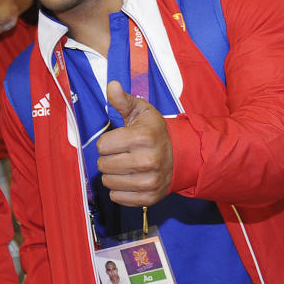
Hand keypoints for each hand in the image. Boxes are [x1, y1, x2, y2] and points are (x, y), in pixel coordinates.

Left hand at [97, 81, 172, 206]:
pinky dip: (119, 190)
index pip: (103, 145)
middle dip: (108, 158)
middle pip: (103, 165)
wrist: (180, 156)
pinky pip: (118, 197)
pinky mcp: (150, 197)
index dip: (107, 142)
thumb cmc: (153, 131)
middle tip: (122, 154)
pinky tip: (129, 179)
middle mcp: (149, 160)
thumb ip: (123, 100)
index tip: (119, 140)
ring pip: (109, 182)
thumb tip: (112, 85)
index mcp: (144, 137)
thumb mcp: (141, 111)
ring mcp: (151, 181)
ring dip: (112, 174)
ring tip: (125, 166)